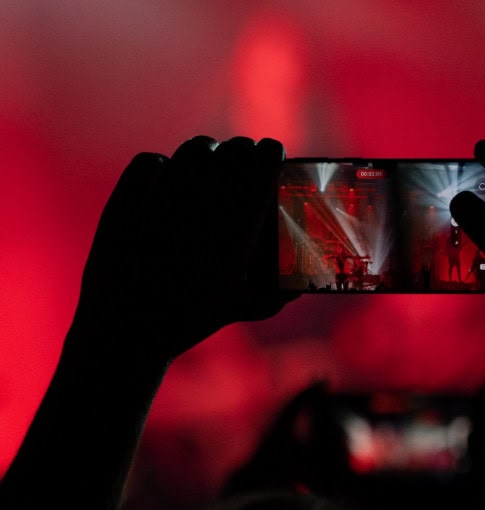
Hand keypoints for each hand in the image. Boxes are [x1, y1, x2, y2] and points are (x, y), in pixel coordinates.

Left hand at [72, 136, 296, 361]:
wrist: (127, 329)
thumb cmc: (191, 321)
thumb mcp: (243, 308)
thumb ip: (277, 294)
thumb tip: (299, 289)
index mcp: (239, 224)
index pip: (264, 162)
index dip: (272, 152)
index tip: (274, 153)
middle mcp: (205, 202)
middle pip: (234, 149)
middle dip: (245, 150)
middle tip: (245, 160)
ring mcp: (163, 196)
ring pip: (196, 148)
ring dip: (208, 152)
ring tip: (209, 164)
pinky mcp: (128, 197)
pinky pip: (153, 160)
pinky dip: (163, 164)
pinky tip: (168, 177)